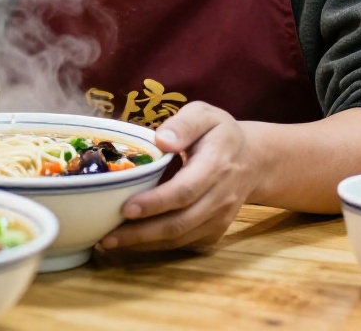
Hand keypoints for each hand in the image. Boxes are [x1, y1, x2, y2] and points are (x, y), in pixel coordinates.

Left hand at [101, 102, 256, 251]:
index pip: (185, 191)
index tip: (125, 209)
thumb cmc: (219, 133)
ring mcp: (220, 217)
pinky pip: (186, 242)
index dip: (155, 203)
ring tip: (111, 241)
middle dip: (142, 232)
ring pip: (181, 237)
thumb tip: (162, 140)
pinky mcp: (216, 230)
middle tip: (108, 236)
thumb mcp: (205, 115)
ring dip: (146, 243)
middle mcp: (221, 196)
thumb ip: (184, 124)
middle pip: (180, 222)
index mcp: (216, 164)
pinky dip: (158, 245)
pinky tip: (133, 241)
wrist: (253, 160)